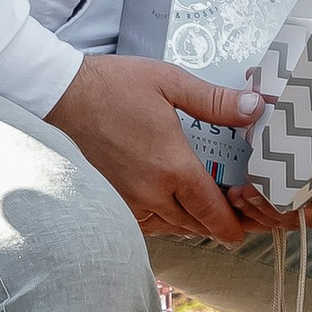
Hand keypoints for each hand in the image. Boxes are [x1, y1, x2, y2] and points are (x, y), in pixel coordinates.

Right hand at [50, 55, 311, 244]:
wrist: (56, 95)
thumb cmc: (111, 86)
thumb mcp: (169, 82)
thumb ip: (215, 101)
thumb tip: (255, 108)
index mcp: (173, 168)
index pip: (215, 215)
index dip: (236, 227)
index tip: (247, 227)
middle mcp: (152, 194)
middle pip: (197, 227)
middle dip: (218, 224)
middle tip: (234, 211)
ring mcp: (128, 202)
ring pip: (172, 228)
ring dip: (192, 222)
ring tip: (205, 206)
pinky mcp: (110, 202)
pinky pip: (146, 225)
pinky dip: (164, 220)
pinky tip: (170, 203)